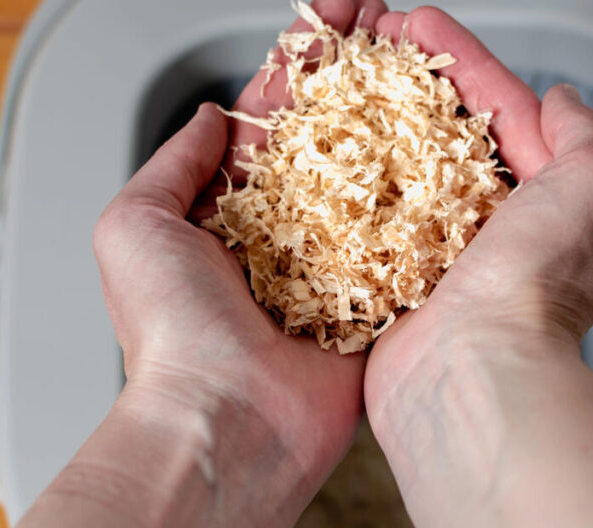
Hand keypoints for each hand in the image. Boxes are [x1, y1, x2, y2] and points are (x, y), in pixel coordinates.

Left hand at [92, 0, 387, 481]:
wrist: (226, 423)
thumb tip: (212, 117)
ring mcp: (340, 265)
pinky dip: (433, 200)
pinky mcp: (381, 300)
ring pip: (381, 182)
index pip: (277, 117)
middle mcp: (291, 234)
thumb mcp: (133, 224)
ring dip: (406, 125)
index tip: (338, 16)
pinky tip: (458, 150)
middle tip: (395, 28)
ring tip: (433, 67)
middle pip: (336, 139)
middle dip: (364, 80)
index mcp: (234, 210)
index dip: (305, 62)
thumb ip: (172, 163)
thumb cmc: (171, 333)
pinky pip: (413, 242)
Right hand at [358, 9, 592, 527]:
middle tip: (374, 46)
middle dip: (413, 87)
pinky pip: (371, 225)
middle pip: (449, 138)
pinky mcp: (395, 287)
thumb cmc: (535, 294)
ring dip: (378, 131)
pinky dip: (352, 191)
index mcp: (546, 205)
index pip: (504, 110)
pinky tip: (326, 161)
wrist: (472, 379)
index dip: (463, 59)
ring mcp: (442, 260)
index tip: (419, 24)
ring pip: (405, 177)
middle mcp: (496, 233)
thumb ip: (586, 137)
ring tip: (343, 90)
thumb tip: (566, 103)